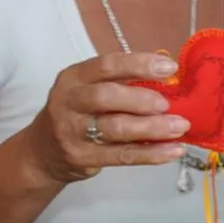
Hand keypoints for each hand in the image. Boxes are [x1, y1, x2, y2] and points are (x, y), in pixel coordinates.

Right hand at [28, 52, 192, 184]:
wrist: (43, 151)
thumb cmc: (78, 113)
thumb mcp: (88, 90)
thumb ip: (120, 83)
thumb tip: (169, 79)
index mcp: (73, 78)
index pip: (106, 65)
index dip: (139, 64)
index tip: (170, 68)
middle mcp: (68, 102)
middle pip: (106, 96)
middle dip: (142, 99)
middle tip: (167, 105)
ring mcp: (72, 132)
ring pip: (116, 128)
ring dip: (152, 128)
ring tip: (179, 127)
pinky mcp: (81, 157)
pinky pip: (121, 155)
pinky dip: (151, 153)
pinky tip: (172, 150)